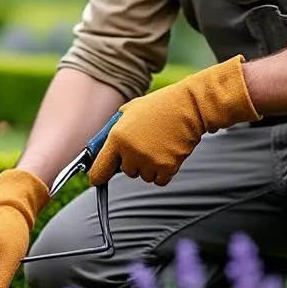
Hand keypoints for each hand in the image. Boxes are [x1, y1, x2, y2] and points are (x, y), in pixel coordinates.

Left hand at [88, 55, 260, 185]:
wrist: (188, 107)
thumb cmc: (158, 107)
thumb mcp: (127, 111)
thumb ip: (113, 131)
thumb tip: (100, 149)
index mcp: (117, 137)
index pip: (100, 169)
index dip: (98, 176)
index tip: (98, 179)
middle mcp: (131, 152)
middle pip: (126, 171)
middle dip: (133, 162)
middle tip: (145, 144)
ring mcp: (150, 161)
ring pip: (144, 176)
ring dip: (149, 167)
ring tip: (159, 145)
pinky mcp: (167, 168)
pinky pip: (159, 180)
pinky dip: (163, 172)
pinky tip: (167, 154)